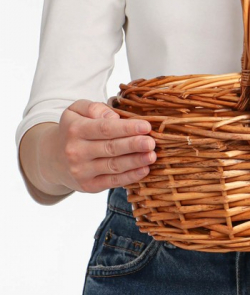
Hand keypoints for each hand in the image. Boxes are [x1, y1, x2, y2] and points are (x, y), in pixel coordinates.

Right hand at [39, 99, 155, 193]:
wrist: (53, 159)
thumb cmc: (74, 129)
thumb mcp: (76, 111)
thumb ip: (94, 108)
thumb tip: (114, 117)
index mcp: (76, 129)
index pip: (104, 128)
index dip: (126, 128)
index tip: (146, 126)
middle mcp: (76, 151)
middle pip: (110, 148)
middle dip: (133, 145)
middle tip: (151, 142)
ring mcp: (82, 171)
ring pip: (113, 166)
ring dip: (135, 162)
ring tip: (152, 156)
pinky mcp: (89, 186)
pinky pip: (112, 181)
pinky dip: (130, 177)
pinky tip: (144, 170)